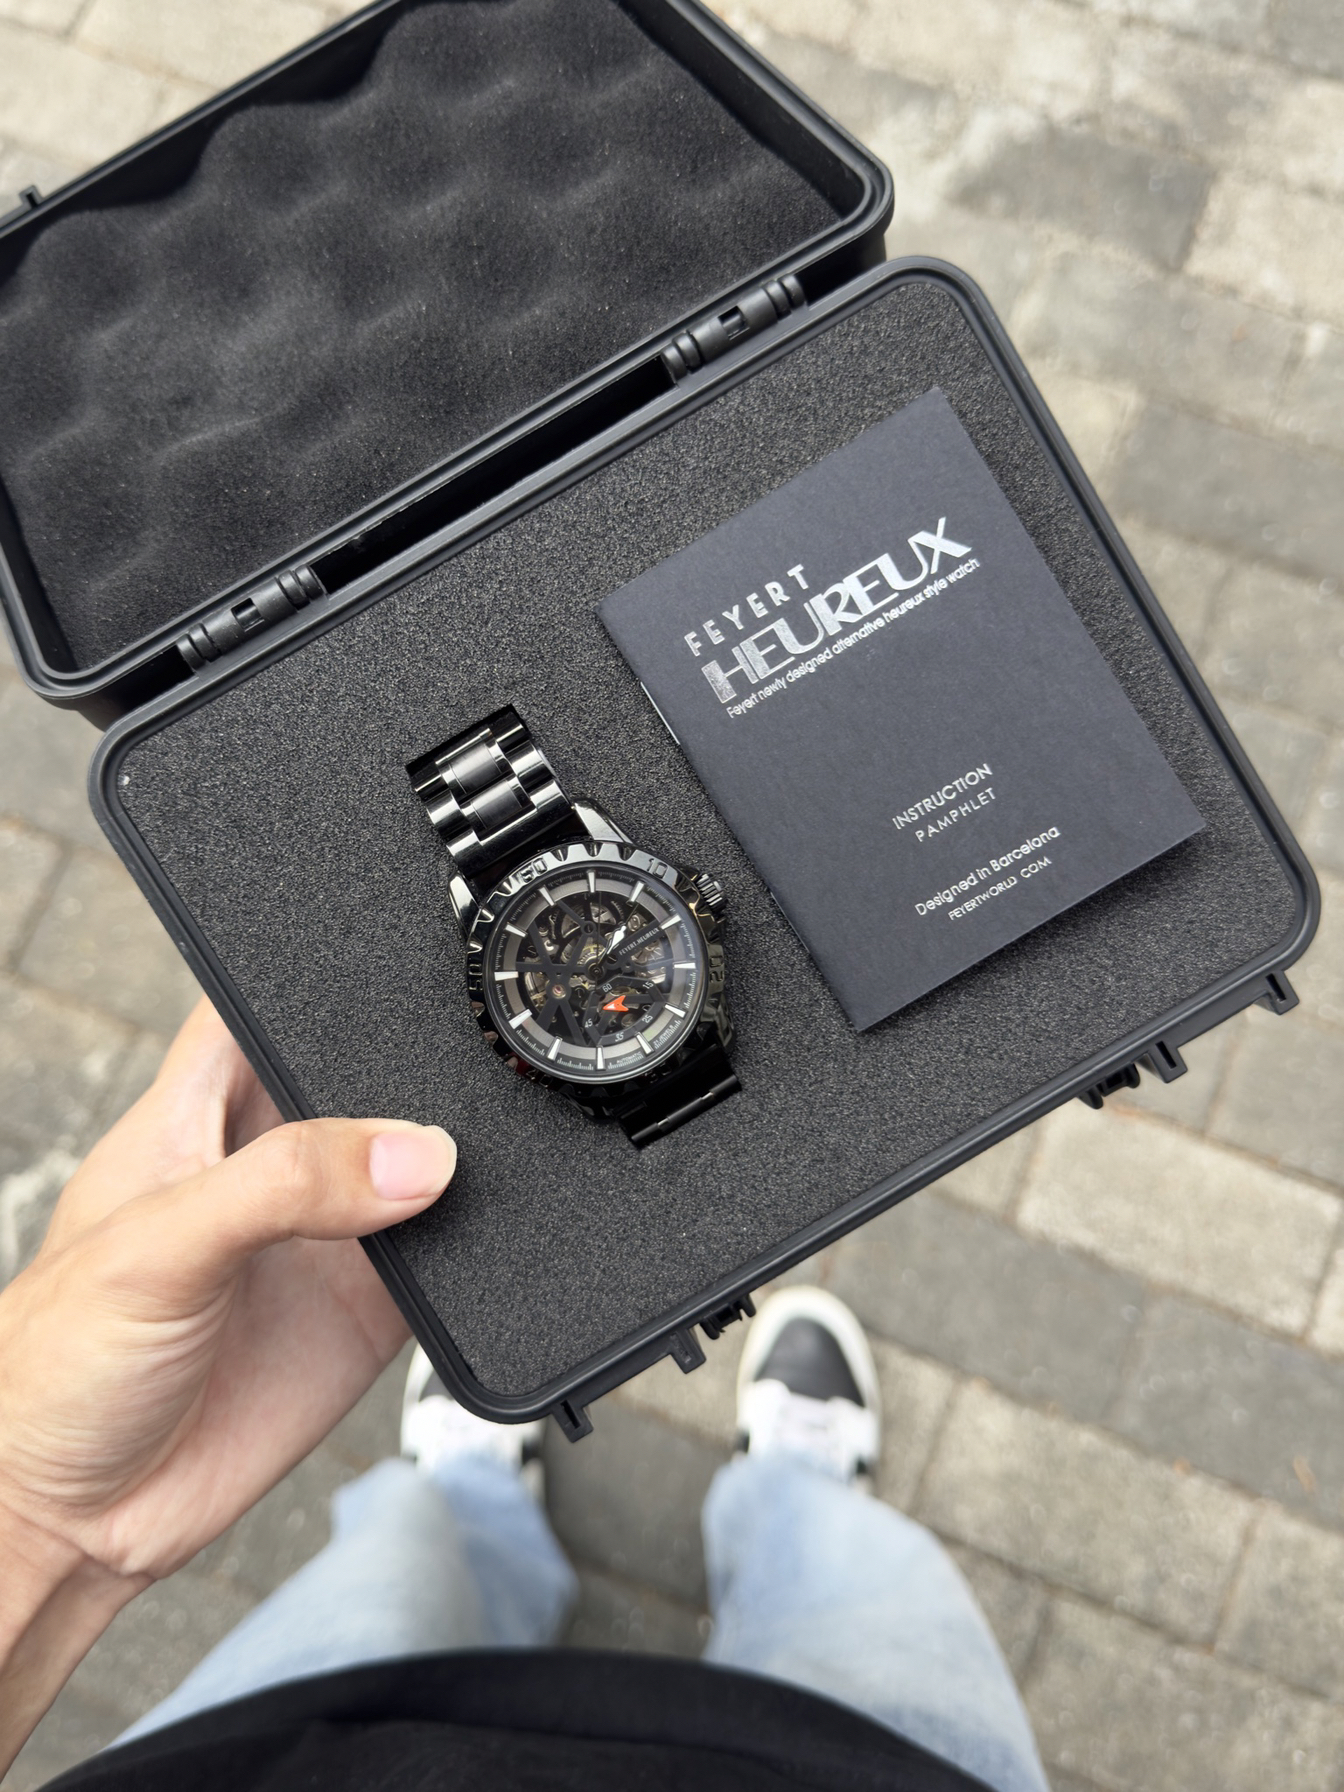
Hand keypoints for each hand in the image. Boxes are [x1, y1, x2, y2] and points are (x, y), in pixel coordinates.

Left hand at [0, 998, 454, 1764]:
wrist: (76, 1520)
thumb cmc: (54, 1368)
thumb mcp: (156, 1249)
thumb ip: (281, 1189)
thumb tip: (411, 1151)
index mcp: (197, 1118)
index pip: (267, 1012)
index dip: (328, 982)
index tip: (408, 970)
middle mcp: (267, 1169)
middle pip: (364, 1082)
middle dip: (417, 1071)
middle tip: (477, 1064)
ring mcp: (321, 1242)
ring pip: (414, 1170)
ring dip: (456, 1163)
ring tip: (495, 1149)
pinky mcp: (364, 1314)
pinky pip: (442, 1268)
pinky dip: (474, 1255)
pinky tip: (492, 1242)